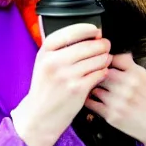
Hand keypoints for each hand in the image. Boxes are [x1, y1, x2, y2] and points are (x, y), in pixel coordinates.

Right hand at [11, 23, 111, 145]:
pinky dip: (103, 71)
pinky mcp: (77, 89)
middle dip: (101, 44)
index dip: (87, 29)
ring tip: (104, 59)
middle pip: (88, 45)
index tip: (96, 30)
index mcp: (45, 52)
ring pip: (97, 59)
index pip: (70, 32)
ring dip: (105, 57)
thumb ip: (61, 49)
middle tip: (105, 46)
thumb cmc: (45, 87)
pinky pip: (99, 73)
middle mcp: (54, 62)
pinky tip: (101, 72)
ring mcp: (66, 76)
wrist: (40, 116)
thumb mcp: (44, 63)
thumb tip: (89, 35)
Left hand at [84, 53, 145, 145]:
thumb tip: (113, 55)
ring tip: (94, 88)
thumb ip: (130, 66)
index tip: (104, 64)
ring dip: (92, 87)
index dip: (106, 60)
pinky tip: (93, 99)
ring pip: (94, 87)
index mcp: (137, 73)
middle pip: (101, 71)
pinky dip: (90, 100)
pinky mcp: (112, 115)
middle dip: (97, 73)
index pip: (113, 58)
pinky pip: (91, 103)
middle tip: (94, 76)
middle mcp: (127, 85)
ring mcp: (118, 101)